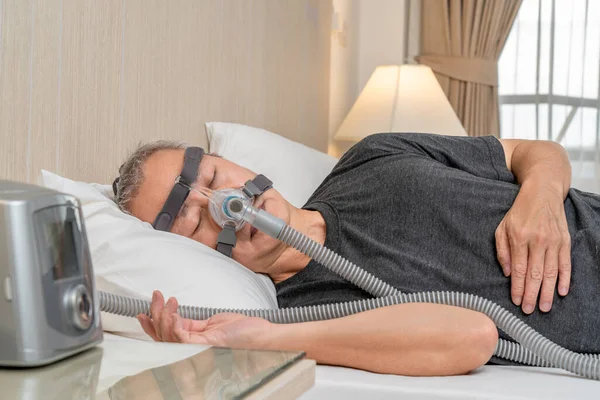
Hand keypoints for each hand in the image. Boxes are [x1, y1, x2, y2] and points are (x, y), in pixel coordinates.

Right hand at [137, 290, 272, 347]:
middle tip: (156, 295)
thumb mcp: (212, 322)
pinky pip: (182, 339)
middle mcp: (192, 346)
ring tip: (168, 300)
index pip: (166, 334)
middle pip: (163, 336)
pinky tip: (174, 314)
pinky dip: (174, 326)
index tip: (142, 312)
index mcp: (193, 340)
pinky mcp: (204, 346)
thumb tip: (176, 316)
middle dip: (155, 314)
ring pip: (169, 337)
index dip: (152, 325)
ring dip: (163, 316)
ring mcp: (197, 348)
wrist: (259, 334)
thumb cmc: (241, 330)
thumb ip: (193, 323)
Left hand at [495, 182, 570, 313]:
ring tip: (545, 307)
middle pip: (534, 274)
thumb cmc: (519, 211)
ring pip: (551, 272)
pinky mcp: (565, 240)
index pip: (518, 269)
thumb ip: (502, 250)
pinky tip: (562, 292)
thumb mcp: (502, 227)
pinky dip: (564, 279)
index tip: (515, 301)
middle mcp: (537, 240)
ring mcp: (553, 241)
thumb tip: (506, 273)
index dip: (516, 287)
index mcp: (519, 237)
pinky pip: (565, 263)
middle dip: (531, 294)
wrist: (543, 192)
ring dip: (548, 292)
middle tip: (528, 310)